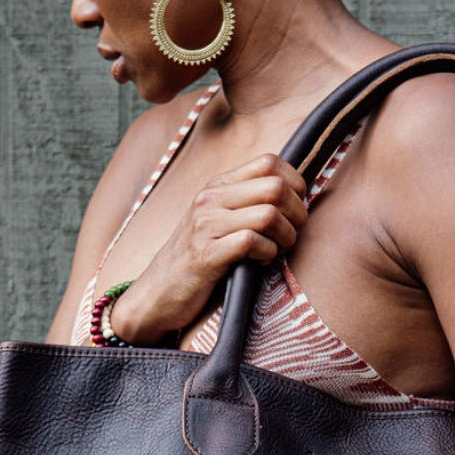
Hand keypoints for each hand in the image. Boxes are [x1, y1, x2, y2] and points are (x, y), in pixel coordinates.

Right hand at [110, 152, 307, 342]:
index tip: (295, 208)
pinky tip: (259, 262)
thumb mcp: (218, 220)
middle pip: (275, 187)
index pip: (269, 162)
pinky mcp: (206, 254)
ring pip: (268, 215)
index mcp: (217, 186)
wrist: (157, 291)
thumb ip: (247, 202)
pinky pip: (251, 242)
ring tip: (277, 250)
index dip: (295, 183)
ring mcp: (206, 226)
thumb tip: (295, 195)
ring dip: (285, 237)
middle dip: (297, 214)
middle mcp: (210, 199)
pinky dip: (267, 254)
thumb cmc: (198, 258)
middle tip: (291, 234)